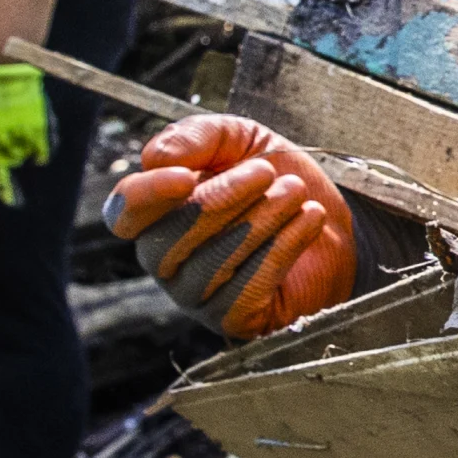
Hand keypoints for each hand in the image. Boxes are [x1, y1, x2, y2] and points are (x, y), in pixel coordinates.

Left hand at [0, 63, 55, 206]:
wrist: (6, 73)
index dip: (6, 191)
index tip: (13, 203)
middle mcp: (5, 144)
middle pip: (13, 165)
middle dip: (11, 156)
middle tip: (9, 135)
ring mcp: (24, 136)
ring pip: (28, 159)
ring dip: (25, 150)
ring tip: (20, 130)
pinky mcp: (42, 129)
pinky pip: (45, 153)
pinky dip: (41, 151)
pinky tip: (37, 140)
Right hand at [103, 115, 357, 337]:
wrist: (334, 218)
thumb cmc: (273, 177)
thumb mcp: (239, 139)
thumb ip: (196, 137)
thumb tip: (156, 159)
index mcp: (154, 215)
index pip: (123, 213)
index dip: (146, 197)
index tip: (185, 176)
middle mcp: (166, 261)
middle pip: (165, 241)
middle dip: (220, 201)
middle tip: (266, 171)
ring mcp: (197, 297)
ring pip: (208, 266)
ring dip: (258, 221)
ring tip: (295, 192)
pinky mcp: (235, 320)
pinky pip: (244, 292)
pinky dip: (281, 249)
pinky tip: (309, 218)